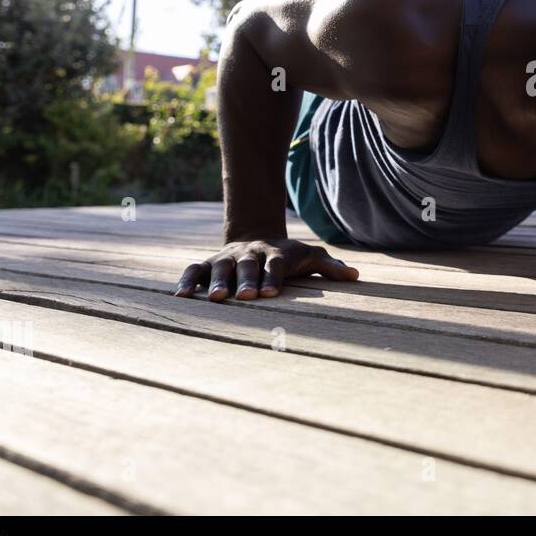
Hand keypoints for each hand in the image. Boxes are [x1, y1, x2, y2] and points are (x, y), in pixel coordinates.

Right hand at [174, 238, 359, 301]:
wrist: (257, 235)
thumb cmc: (289, 255)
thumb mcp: (310, 256)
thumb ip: (329, 267)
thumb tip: (355, 276)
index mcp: (275, 254)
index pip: (275, 265)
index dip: (272, 278)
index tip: (271, 293)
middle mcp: (250, 254)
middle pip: (246, 266)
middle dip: (244, 280)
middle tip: (244, 297)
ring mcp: (227, 257)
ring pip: (219, 267)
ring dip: (215, 282)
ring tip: (213, 299)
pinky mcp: (208, 263)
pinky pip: (194, 269)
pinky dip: (186, 281)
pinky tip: (180, 297)